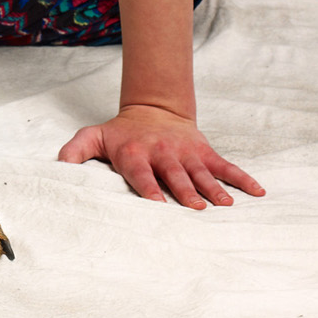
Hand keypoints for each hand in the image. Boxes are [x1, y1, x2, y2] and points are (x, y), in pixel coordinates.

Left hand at [58, 104, 264, 208]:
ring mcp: (186, 153)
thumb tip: (59, 168)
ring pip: (201, 173)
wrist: (153, 108)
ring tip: (226, 205)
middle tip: (197, 209)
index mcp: (135, 154)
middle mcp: (162, 154)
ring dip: (214, 189)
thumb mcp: (93, 137)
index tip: (157, 204)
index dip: (148, 188)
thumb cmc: (121, 132)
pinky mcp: (204, 152)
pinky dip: (242, 178)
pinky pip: (225, 166)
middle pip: (175, 176)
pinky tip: (257, 192)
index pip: (141, 173)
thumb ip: (74, 151)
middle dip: (185, 192)